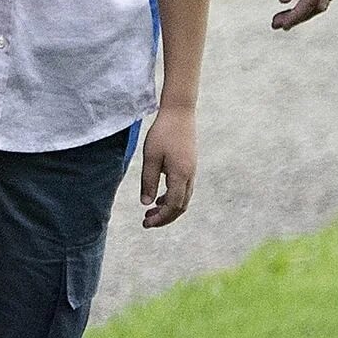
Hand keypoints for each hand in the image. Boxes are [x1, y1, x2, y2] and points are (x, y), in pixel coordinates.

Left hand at [140, 108, 195, 226]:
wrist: (179, 114)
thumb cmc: (162, 133)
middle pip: (180, 206)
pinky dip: (172, 198)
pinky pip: (183, 190)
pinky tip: (159, 198)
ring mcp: (192, 172)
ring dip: (168, 209)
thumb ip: (148, 181)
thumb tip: (146, 204)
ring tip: (150, 212)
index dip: (160, 218)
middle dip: (164, 217)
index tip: (146, 223)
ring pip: (183, 199)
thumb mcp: (150, 157)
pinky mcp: (190, 167)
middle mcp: (190, 176)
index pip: (173, 206)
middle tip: (146, 222)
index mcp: (181, 175)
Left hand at [272, 0, 337, 29]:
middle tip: (277, 24)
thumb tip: (284, 0)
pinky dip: (310, 3)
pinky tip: (295, 8)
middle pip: (319, 4)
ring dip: (305, 12)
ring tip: (283, 20)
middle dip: (299, 16)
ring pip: (323, 0)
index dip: (296, 14)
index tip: (279, 23)